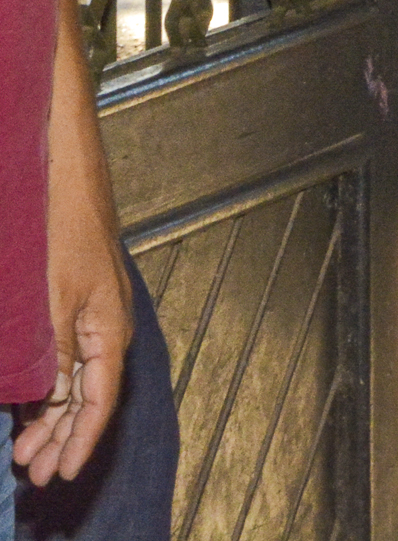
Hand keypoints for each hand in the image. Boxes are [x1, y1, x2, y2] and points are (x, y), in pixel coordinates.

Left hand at [13, 219, 127, 484]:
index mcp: (111, 332)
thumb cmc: (67, 232)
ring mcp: (93, 320)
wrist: (68, 183)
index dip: (80, 440)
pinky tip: (31, 407)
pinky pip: (66, 363)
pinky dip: (48, 391)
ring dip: (51, 420)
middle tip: (36, 473)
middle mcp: (108, 332)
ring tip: (27, 451)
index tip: (64, 471)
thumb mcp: (54, 301)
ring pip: (75, 384)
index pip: (98, 401)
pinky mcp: (77, 310)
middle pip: (87, 399)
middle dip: (62, 439)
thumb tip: (53, 400)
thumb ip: (55, 355)